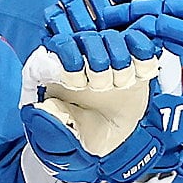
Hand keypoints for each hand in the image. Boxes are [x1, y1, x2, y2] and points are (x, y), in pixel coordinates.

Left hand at [21, 27, 182, 182]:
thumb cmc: (81, 136)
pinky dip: (142, 53)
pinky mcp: (133, 62)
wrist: (109, 143)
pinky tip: (139, 72)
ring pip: (114, 39)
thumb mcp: (60, 137)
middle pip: (89, 39)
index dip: (70, 58)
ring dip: (120, 61)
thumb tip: (41, 110)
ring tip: (120, 83)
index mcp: (58, 70)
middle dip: (97, 62)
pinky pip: (139, 45)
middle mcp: (83, 58)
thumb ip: (48, 125)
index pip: (61, 45)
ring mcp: (108, 58)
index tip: (78, 82)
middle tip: (100, 86)